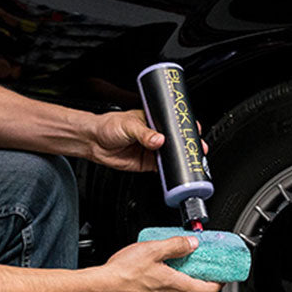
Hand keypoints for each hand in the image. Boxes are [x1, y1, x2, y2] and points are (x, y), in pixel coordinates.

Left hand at [85, 109, 207, 172]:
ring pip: (171, 156)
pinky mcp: (147, 163)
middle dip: (188, 145)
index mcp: (153, 120)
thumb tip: (158, 140)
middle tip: (197, 149)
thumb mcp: (128, 125)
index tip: (195, 131)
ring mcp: (152, 150)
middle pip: (176, 141)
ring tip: (189, 160)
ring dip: (180, 159)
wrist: (94, 142)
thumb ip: (144, 133)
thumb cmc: (109, 126)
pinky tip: (174, 171)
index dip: (186, 127)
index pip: (174, 124)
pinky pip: (162, 169)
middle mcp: (155, 135)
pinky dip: (169, 171)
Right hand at [94, 235, 221, 291]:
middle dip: (197, 273)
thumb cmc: (123, 273)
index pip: (208, 290)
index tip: (222, 273)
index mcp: (177, 286)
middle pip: (193, 288)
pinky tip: (155, 269)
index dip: (219, 281)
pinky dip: (166, 281)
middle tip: (195, 259)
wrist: (101, 288)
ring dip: (180, 276)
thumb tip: (192, 243)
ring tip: (172, 260)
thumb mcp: (153, 249)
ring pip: (177, 290)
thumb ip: (176, 245)